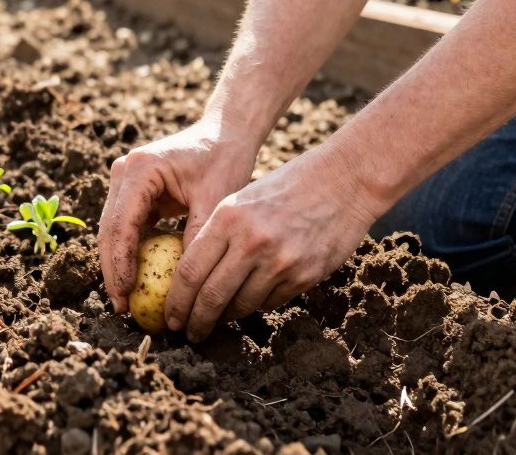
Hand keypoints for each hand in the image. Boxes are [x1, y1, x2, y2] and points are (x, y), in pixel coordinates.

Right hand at [99, 119, 258, 313]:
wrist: (226, 133)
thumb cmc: (225, 160)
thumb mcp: (215, 201)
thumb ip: (195, 238)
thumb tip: (183, 285)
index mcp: (140, 169)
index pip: (121, 225)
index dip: (120, 265)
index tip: (126, 296)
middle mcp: (124, 171)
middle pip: (109, 230)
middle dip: (113, 271)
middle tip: (121, 306)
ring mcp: (125, 180)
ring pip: (112, 230)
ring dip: (117, 264)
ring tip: (125, 299)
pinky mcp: (134, 191)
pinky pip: (126, 227)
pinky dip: (130, 252)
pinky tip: (137, 280)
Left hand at [163, 143, 383, 341]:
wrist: (345, 181)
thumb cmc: (287, 187)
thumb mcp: (242, 199)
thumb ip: (218, 235)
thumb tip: (192, 278)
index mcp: (228, 218)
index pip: (190, 271)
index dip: (176, 301)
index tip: (171, 317)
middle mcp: (251, 242)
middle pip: (211, 297)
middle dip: (195, 321)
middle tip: (188, 333)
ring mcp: (280, 261)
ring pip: (241, 306)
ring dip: (225, 318)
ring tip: (217, 320)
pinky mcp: (305, 276)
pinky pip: (270, 302)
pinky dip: (256, 305)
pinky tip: (250, 302)